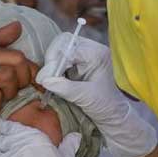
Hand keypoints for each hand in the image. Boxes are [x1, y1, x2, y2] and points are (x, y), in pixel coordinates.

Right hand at [36, 33, 156, 156]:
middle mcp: (92, 49)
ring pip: (60, 48)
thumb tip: (45, 81)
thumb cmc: (106, 106)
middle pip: (63, 42)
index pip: (69, 49)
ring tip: (48, 80)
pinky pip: (61, 56)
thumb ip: (66, 88)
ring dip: (52, 63)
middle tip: (45, 78)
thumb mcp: (86, 98)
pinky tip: (53, 79)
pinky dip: (54, 67)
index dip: (55, 63)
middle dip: (52, 59)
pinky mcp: (78, 60)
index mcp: (98, 54)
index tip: (44, 79)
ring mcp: (84, 53)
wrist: (113, 114)